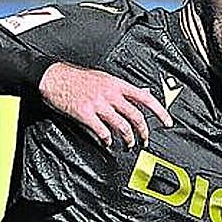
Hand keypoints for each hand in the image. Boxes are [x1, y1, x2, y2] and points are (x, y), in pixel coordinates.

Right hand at [38, 62, 172, 148]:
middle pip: (136, 116)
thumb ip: (124, 88)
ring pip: (122, 126)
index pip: (145, 97)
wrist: (53, 76)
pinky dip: (108, 140)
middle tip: (144, 141)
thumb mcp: (105, 77)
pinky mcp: (85, 114)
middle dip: (143, 132)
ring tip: (127, 144)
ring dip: (127, 139)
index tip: (168, 122)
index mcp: (117, 84)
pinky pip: (102, 132)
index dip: (159, 111)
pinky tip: (107, 143)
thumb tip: (144, 91)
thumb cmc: (77, 77)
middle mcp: (110, 94)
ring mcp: (98, 104)